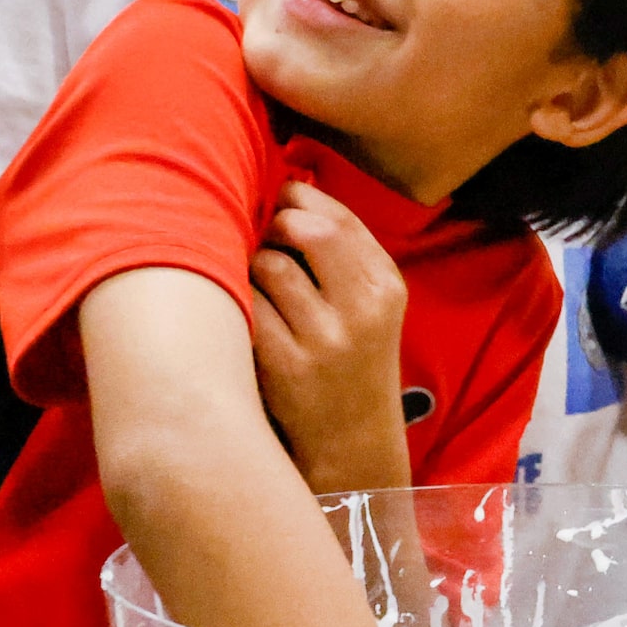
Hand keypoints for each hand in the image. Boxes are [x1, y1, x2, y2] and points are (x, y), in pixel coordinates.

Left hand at [250, 183, 410, 495]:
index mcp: (387, 287)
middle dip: (274, 223)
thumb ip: (344, 251)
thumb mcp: (370, 305)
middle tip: (264, 236)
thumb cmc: (350, 359)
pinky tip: (244, 312)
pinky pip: (247, 306)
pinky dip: (238, 299)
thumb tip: (296, 185)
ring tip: (256, 282)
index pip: (339, 219)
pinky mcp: (286, 367)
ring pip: (269, 265)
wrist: (349, 440)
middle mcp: (364, 310)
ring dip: (252, 263)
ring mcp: (326, 340)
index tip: (280, 201)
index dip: (299, 200)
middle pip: (307, 231)